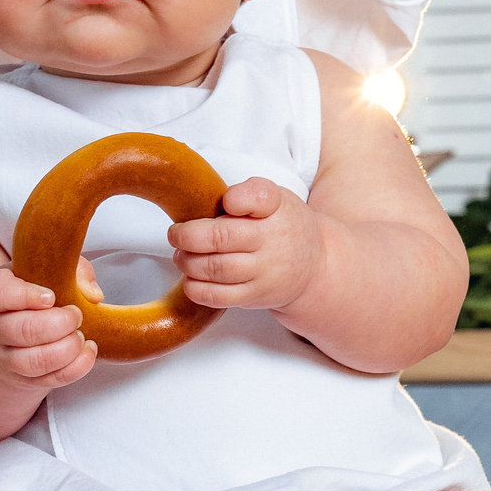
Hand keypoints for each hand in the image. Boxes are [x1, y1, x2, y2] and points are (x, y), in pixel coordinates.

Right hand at [0, 265, 97, 390]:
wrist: (6, 325)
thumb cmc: (30, 291)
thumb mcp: (44, 270)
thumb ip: (72, 270)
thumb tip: (93, 294)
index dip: (26, 296)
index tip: (51, 297)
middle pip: (21, 331)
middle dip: (59, 324)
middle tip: (76, 315)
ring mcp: (4, 358)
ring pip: (33, 362)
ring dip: (66, 349)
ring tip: (80, 335)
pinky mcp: (22, 379)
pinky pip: (49, 380)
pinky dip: (75, 368)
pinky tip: (88, 351)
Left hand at [168, 177, 324, 311]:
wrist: (314, 269)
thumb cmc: (283, 227)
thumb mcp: (277, 198)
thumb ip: (246, 193)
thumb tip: (203, 203)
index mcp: (276, 207)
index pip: (257, 196)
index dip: (236, 199)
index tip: (226, 202)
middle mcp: (272, 240)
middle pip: (221, 237)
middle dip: (188, 236)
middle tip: (175, 234)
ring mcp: (264, 271)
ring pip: (216, 268)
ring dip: (188, 262)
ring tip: (180, 256)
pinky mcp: (255, 296)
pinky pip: (219, 296)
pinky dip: (196, 288)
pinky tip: (190, 278)